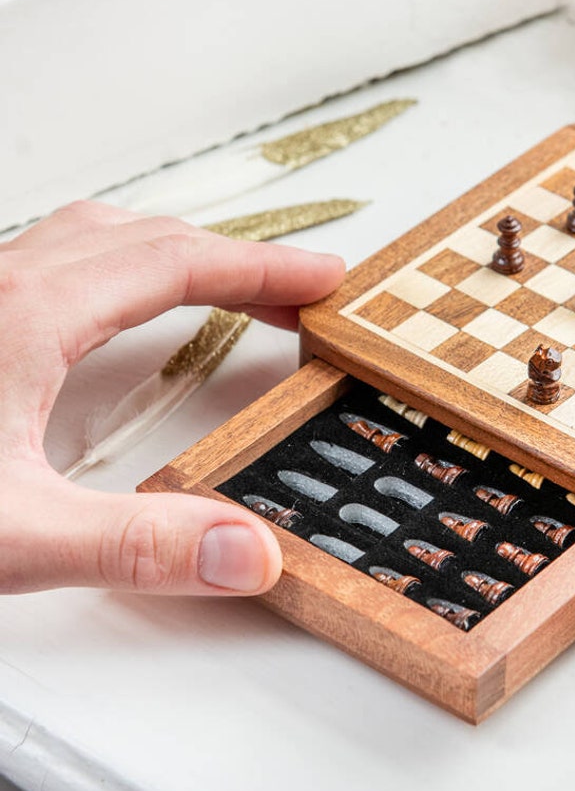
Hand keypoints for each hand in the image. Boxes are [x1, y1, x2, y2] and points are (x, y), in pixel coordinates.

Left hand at [0, 201, 344, 595]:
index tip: (326, 279)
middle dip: (233, 257)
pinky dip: (121, 267)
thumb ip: (136, 545)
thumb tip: (250, 553)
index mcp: (27, 315)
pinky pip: (58, 260)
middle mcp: (1, 285)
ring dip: (174, 253)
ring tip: (223, 288)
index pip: (179, 264)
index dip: (265, 268)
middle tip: (294, 292)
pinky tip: (112, 313)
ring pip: (95, 238)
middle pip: (146, 237)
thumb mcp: (3, 537)